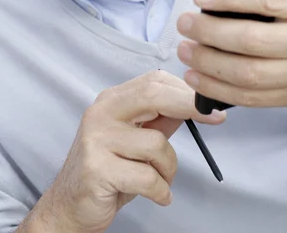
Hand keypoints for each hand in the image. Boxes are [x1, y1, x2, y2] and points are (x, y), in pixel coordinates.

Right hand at [29, 70, 224, 232]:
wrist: (70, 205)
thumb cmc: (109, 170)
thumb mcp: (137, 140)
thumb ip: (161, 120)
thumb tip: (195, 104)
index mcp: (112, 101)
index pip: (153, 81)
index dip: (186, 90)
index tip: (211, 103)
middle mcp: (101, 112)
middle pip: (153, 95)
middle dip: (189, 105)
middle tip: (216, 119)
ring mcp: (96, 139)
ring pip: (156, 144)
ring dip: (169, 169)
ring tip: (160, 181)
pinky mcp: (97, 168)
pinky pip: (147, 177)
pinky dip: (161, 190)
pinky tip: (158, 195)